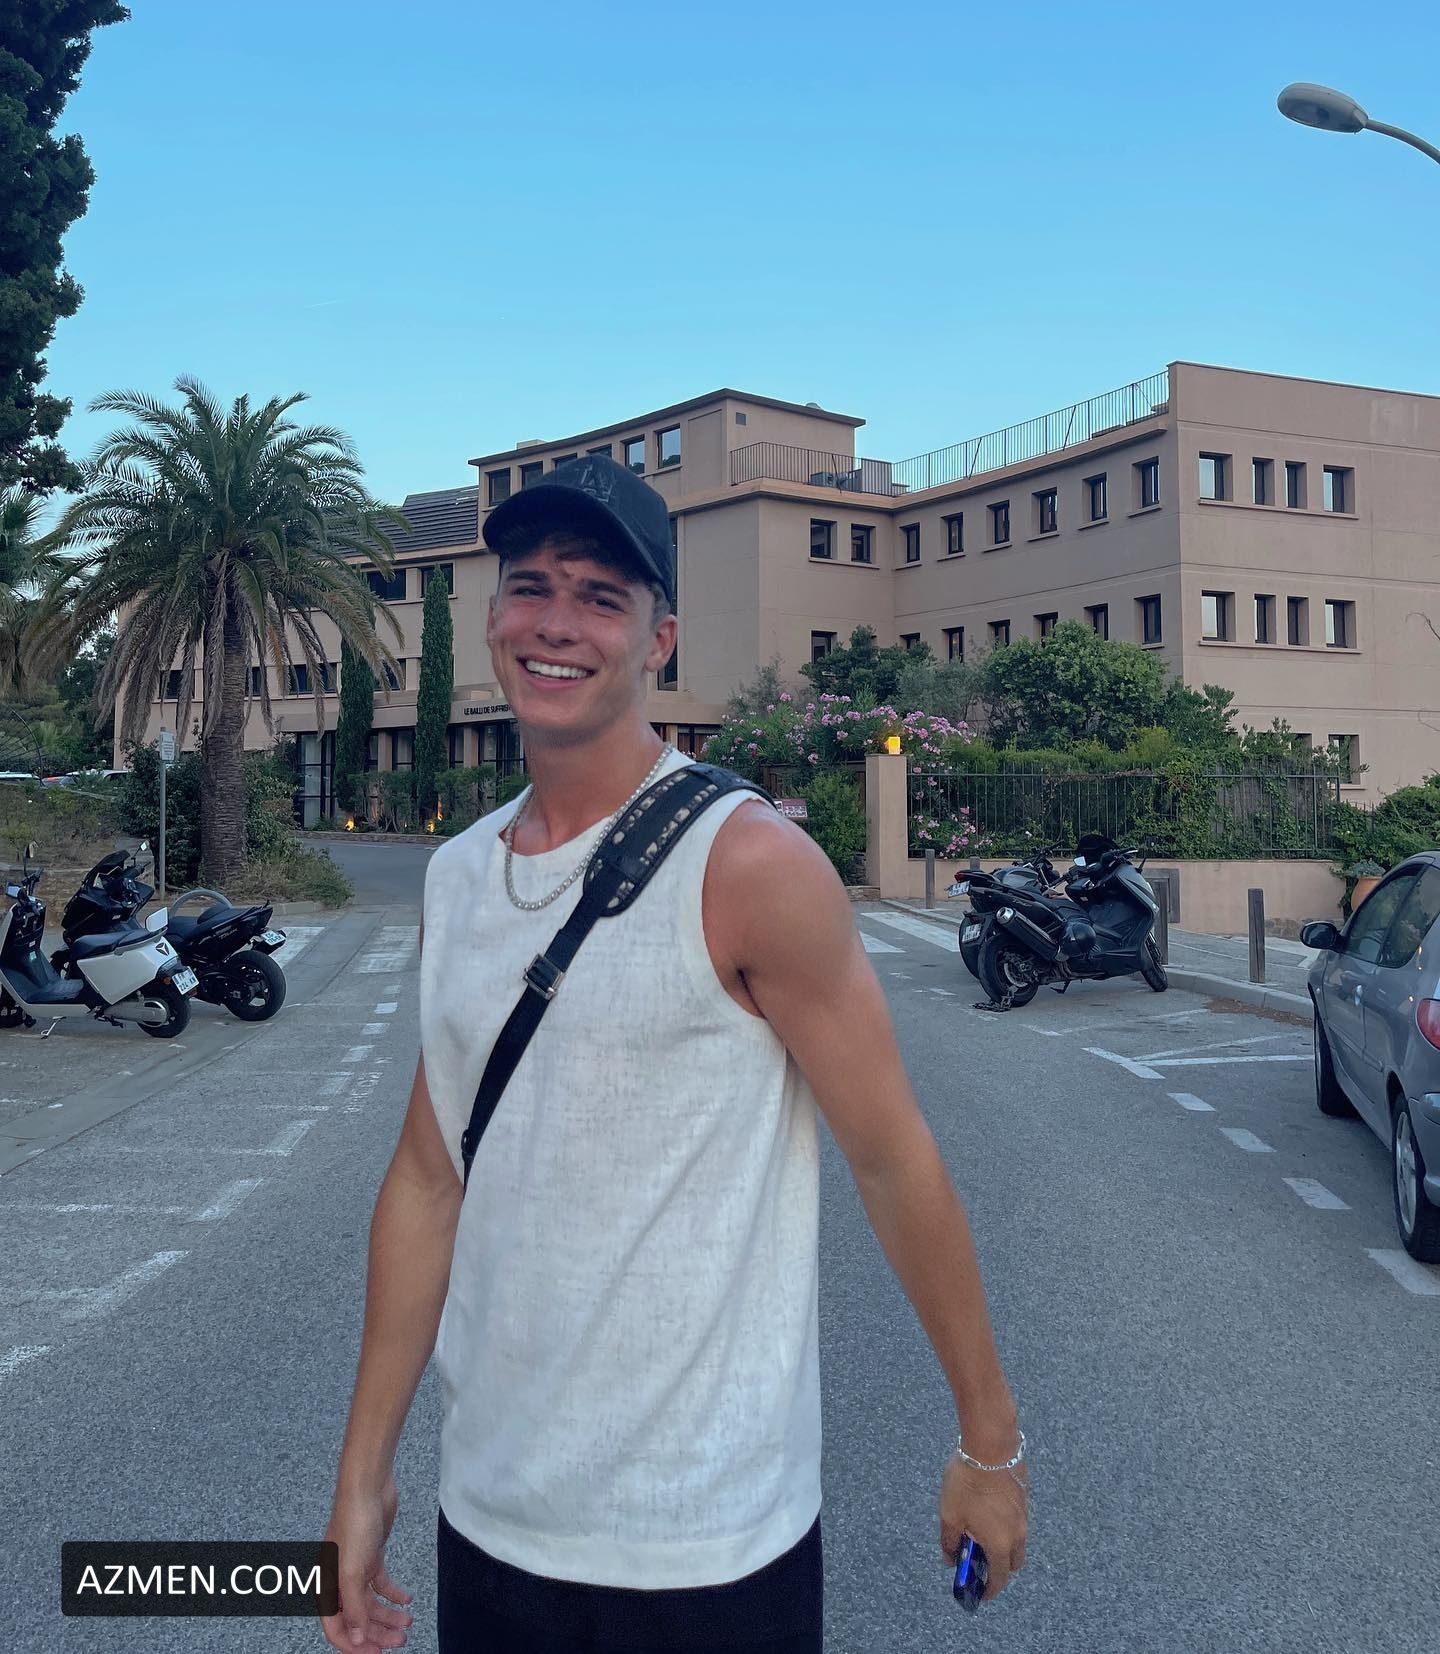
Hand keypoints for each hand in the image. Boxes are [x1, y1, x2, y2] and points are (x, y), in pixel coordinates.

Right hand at [319, 1477, 413, 1651]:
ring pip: (370, 1603)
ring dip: (388, 1616)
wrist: (368, 1486)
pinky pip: (381, 1583)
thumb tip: (356, 1639)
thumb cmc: (354, 1523)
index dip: (355, 1645)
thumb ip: (354, 1607)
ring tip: (407, 1623)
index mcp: (326, 1587)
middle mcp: (338, 1581)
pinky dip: (393, 1593)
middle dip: (377, 1632)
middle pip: (357, 1618)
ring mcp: (355, 1568)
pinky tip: (407, 1599)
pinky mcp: (371, 1556)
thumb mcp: (353, 1571)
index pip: (337, 1628)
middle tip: (400, 1641)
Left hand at [938, 1454, 1027, 1600]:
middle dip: (998, 1567)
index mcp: (1000, 1544)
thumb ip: (949, 1541)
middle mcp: (1017, 1534)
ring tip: (980, 1530)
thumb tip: (949, 1559)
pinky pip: (1017, 1522)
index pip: (999, 1578)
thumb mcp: (950, 1514)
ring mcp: (1024, 1516)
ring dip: (1002, 1544)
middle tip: (979, 1560)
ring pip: (1017, 1541)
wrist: (992, 1445)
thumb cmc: (968, 1482)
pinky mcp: (1024, 1498)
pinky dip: (1006, 1526)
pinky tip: (988, 1510)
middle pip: (1013, 1562)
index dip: (990, 1590)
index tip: (980, 1593)